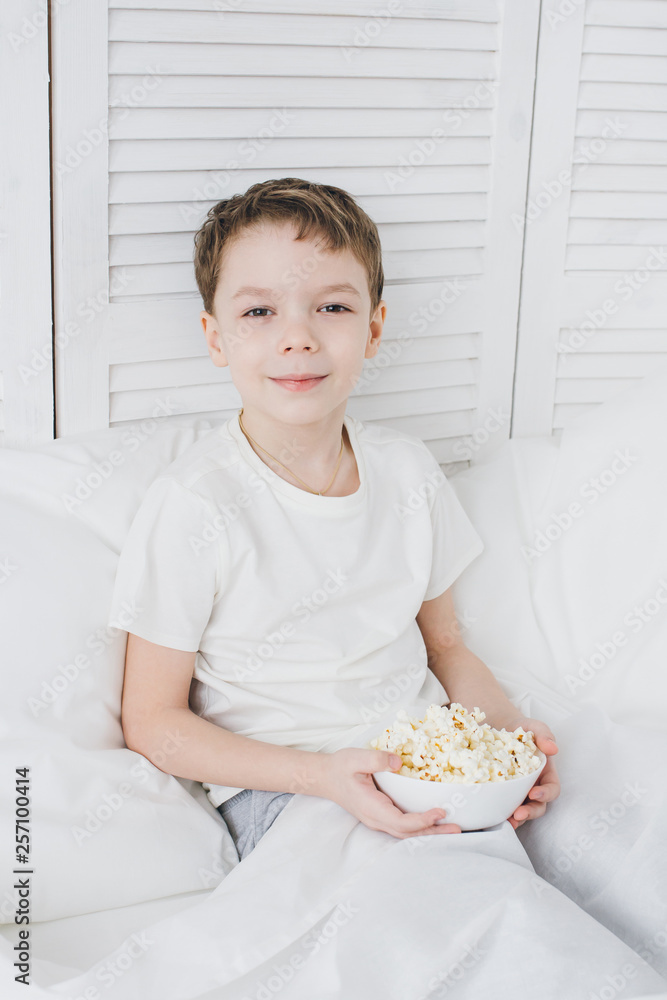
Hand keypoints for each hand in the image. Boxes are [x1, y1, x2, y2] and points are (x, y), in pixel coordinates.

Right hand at [321, 747, 462, 839]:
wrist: (325, 777)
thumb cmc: (340, 767)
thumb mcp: (355, 758)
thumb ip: (376, 760)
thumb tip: (399, 763)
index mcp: (371, 807)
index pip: (401, 822)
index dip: (422, 820)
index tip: (440, 812)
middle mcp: (376, 819)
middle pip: (408, 833)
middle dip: (433, 831)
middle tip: (457, 828)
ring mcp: (378, 820)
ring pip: (406, 833)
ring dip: (428, 831)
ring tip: (451, 828)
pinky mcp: (381, 816)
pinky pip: (403, 827)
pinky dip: (420, 826)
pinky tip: (433, 821)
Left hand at [505, 716, 559, 829]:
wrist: (501, 728)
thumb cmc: (523, 730)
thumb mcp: (535, 728)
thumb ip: (545, 735)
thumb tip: (553, 748)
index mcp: (546, 774)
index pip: (552, 789)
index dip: (546, 794)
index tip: (534, 793)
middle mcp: (534, 786)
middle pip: (538, 806)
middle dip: (530, 812)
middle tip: (518, 814)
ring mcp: (518, 792)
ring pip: (521, 810)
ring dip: (516, 819)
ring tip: (506, 821)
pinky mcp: (503, 793)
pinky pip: (503, 805)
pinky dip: (499, 812)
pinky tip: (492, 814)